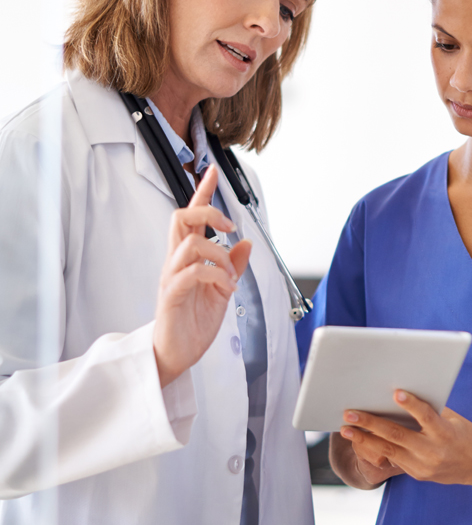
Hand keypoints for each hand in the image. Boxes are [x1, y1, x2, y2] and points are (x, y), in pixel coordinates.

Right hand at [153, 165, 251, 387]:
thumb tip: (247, 242)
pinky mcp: (172, 295)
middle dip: (208, 212)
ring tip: (231, 274)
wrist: (177, 353)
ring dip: (220, 253)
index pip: (191, 216)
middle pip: (181, 218)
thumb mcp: (222, 288)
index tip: (212, 171)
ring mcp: (172, 277)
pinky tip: (227, 286)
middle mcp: (176, 261)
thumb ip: (233, 265)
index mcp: (188, 257)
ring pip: (190, 243)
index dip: (202, 192)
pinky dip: (216, 274)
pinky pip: (192, 273)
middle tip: (229, 227)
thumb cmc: (194, 320)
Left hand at [340, 391, 471, 486]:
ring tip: (346, 428)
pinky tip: (360, 438)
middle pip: (398, 435)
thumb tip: (401, 393)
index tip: (396, 393)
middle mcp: (433, 452)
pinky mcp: (417, 474)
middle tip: (350, 413)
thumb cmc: (464, 433)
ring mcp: (423, 466)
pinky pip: (394, 459)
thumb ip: (431, 409)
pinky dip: (376, 447)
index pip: (427, 417)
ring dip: (364, 438)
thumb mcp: (453, 418)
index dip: (412, 405)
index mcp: (446, 433)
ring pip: (389, 450)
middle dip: (371, 423)